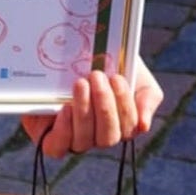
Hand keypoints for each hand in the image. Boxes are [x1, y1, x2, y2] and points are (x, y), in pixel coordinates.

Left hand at [21, 60, 162, 158]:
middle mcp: (96, 135)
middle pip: (107, 138)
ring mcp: (72, 137)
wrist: (72, 46)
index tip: (116, 77)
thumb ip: (148, 98)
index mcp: (119, 123)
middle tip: (96, 76)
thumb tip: (143, 126)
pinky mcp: (47, 135)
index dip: (124, 106)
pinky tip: (65, 108)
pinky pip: (56, 148)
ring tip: (80, 83)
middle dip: (104, 107)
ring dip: (84, 111)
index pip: (128, 129)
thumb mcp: (134, 74)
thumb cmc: (107, 62)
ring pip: (83, 142)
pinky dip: (63, 131)